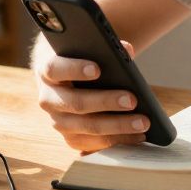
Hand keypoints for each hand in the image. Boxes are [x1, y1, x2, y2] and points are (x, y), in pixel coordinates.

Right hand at [31, 36, 150, 152]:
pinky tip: (138, 135)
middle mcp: (48, 99)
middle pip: (76, 103)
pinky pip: (94, 144)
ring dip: (117, 126)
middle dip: (106, 102)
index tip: (98, 69)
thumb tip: (127, 50)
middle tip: (132, 100)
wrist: (62, 77)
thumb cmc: (79, 58)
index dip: (75, 69)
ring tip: (143, 122)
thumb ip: (104, 45)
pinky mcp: (71, 138)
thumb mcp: (85, 46)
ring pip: (86, 127)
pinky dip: (117, 140)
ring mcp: (58, 121)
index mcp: (47, 71)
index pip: (55, 69)